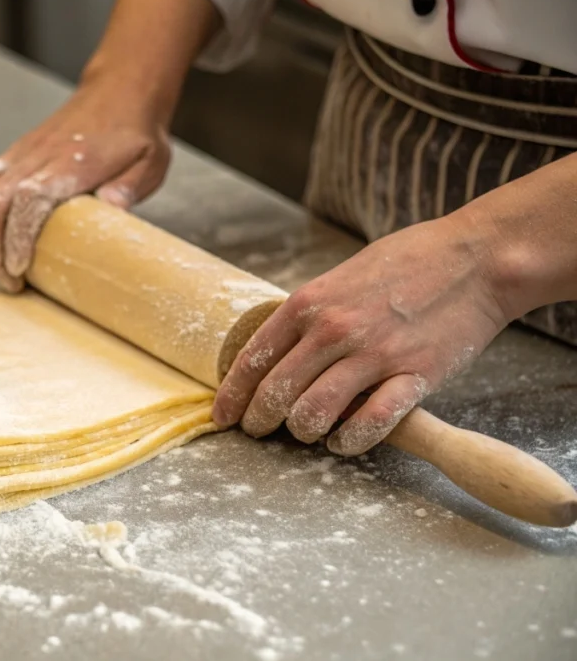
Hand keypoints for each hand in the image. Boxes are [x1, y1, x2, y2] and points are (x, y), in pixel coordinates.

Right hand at [0, 0, 220, 290]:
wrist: (118, 92)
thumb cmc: (135, 132)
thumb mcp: (150, 161)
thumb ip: (130, 187)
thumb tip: (113, 210)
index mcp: (72, 160)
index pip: (30, 198)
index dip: (18, 236)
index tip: (20, 268)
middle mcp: (38, 156)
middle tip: (10, 281)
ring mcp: (20, 154)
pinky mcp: (11, 156)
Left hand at [212, 215, 509, 455]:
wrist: (476, 257)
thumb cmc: (407, 262)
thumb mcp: (341, 276)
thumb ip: (309, 312)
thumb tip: (277, 348)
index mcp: (309, 303)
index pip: (252, 360)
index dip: (231, 396)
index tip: (222, 416)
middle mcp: (333, 330)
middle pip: (276, 393)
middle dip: (259, 421)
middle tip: (259, 432)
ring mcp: (373, 355)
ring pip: (313, 414)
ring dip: (302, 432)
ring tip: (306, 433)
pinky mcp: (414, 377)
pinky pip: (370, 424)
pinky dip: (348, 442)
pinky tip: (342, 441)